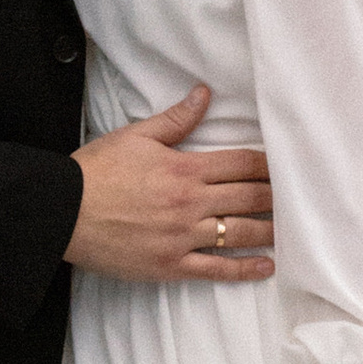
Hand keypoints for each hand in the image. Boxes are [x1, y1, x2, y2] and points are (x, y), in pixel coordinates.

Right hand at [65, 83, 274, 283]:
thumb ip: (175, 119)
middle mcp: (190, 203)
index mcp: (184, 168)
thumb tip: (204, 94)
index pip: (240, 163)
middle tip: (299, 197)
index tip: (287, 166)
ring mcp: (182, 237)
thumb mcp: (135, 136)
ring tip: (291, 229)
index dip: (268, 165)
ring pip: (239, 232)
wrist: (62, 212)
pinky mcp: (171, 266)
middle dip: (276, 196)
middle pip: (248, 197)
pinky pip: (216, 269)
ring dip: (269, 230)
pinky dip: (244, 269)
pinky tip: (266, 266)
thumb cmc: (95, 172)